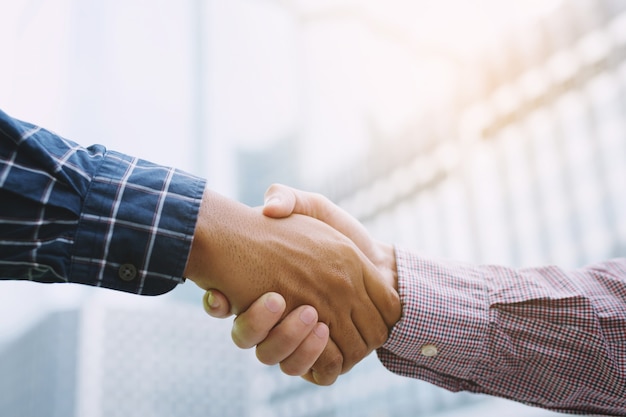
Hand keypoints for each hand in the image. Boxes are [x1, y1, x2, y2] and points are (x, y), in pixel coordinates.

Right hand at [185, 188, 397, 383]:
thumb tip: (269, 209)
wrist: (375, 255)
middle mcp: (276, 319)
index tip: (223, 295)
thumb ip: (287, 198)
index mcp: (261, 290)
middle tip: (276, 299)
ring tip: (311, 315)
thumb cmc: (337, 231)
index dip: (217, 304)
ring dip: (289, 340)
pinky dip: (314, 359)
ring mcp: (300, 340)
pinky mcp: (328, 355)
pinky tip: (323, 333)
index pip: (220, 304)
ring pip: (279, 359)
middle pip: (250, 339)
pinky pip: (314, 372)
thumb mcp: (310, 206)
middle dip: (256, 324)